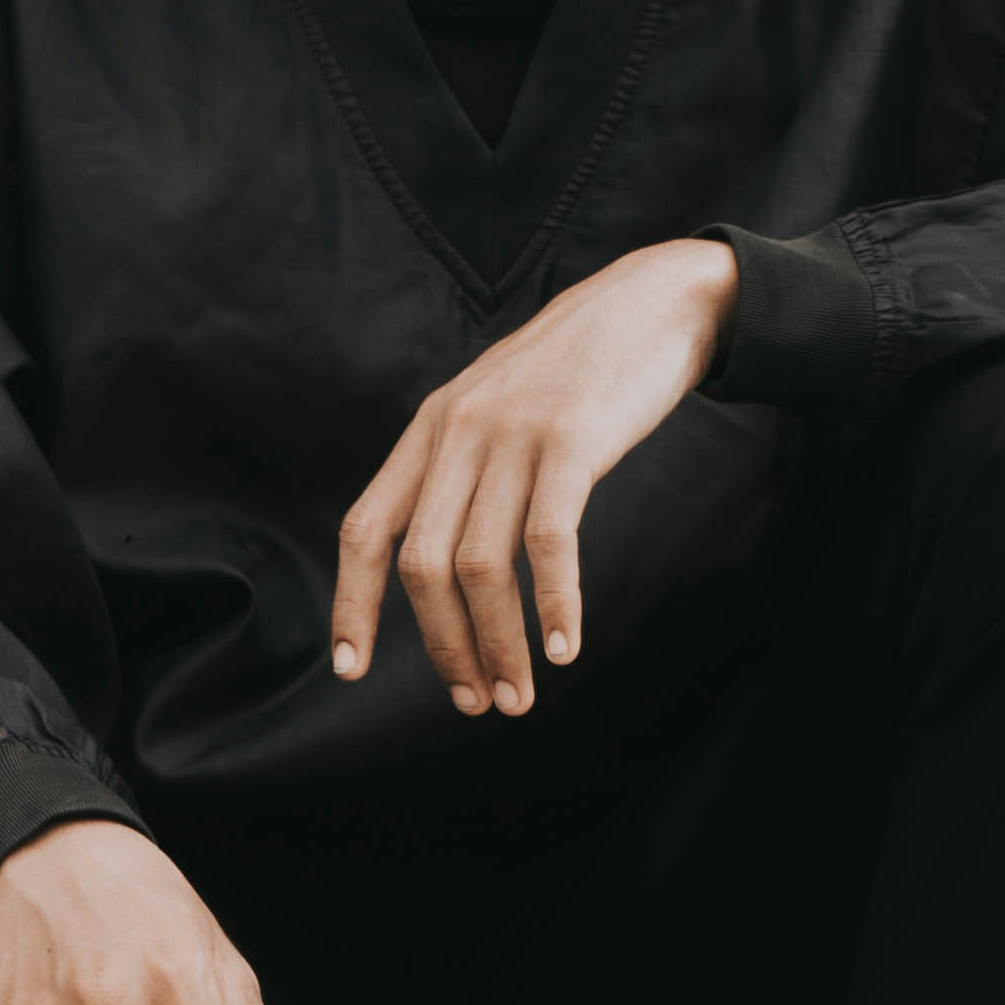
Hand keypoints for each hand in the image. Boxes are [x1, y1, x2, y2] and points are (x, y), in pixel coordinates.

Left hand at [331, 236, 736, 716]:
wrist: (653, 301)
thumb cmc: (579, 372)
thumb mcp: (498, 407)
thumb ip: (464, 468)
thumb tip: (446, 561)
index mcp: (431, 430)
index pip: (365, 528)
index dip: (352, 604)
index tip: (351, 670)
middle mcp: (457, 432)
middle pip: (422, 566)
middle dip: (444, 648)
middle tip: (477, 703)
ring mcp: (512, 434)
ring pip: (480, 567)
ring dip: (499, 644)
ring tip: (519, 696)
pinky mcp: (571, 441)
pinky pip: (548, 542)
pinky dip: (554, 605)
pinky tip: (565, 649)